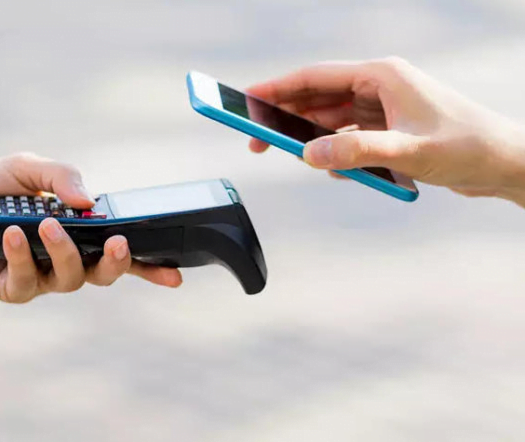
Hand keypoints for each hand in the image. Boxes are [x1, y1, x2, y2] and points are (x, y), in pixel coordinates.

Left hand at [0, 153, 181, 302]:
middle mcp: (66, 258)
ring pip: (68, 278)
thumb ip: (61, 177)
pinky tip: (13, 233)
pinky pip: (25, 280)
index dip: (150, 266)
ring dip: (64, 252)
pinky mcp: (12, 288)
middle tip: (115, 242)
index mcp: (80, 233)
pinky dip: (21, 255)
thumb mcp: (31, 169)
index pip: (120, 251)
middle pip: (102, 274)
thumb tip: (87, 200)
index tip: (176, 273)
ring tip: (48, 225)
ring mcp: (41, 276)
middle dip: (114, 261)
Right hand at [247, 57, 524, 206]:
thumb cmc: (467, 148)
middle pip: (318, 97)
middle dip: (286, 118)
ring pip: (332, 119)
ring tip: (294, 156)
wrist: (506, 164)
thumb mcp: (408, 152)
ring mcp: (385, 108)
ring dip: (312, 138)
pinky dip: (338, 153)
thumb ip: (356, 152)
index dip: (277, 89)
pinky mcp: (391, 128)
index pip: (315, 77)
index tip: (246, 101)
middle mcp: (379, 86)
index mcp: (381, 76)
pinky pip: (350, 138)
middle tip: (258, 140)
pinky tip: (339, 170)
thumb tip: (307, 156)